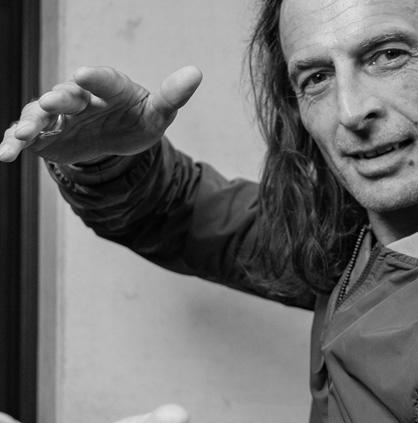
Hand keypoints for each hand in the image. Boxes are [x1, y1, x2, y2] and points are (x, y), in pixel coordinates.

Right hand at [0, 66, 201, 163]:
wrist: (117, 135)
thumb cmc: (139, 120)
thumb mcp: (158, 113)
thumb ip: (172, 96)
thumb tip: (197, 72)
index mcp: (111, 89)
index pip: (104, 80)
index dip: (95, 77)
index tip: (84, 74)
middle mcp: (82, 97)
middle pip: (68, 94)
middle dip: (58, 98)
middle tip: (50, 103)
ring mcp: (62, 115)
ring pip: (41, 114)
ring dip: (31, 121)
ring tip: (22, 133)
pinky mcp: (48, 133)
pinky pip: (29, 135)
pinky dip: (15, 142)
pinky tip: (5, 154)